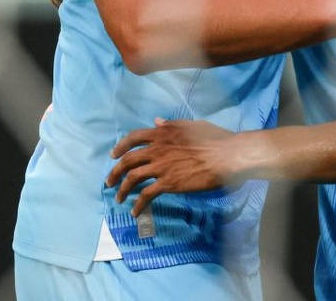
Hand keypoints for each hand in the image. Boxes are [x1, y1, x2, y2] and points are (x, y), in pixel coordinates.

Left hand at [106, 119, 235, 215]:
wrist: (225, 156)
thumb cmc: (214, 139)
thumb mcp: (191, 125)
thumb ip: (171, 125)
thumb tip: (157, 122)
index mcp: (163, 133)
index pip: (133, 138)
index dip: (121, 147)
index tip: (114, 155)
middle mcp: (157, 149)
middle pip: (128, 160)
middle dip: (115, 171)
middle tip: (110, 181)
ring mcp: (161, 167)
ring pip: (132, 178)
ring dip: (122, 189)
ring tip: (118, 198)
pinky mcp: (168, 183)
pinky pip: (146, 195)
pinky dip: (138, 204)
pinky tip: (135, 212)